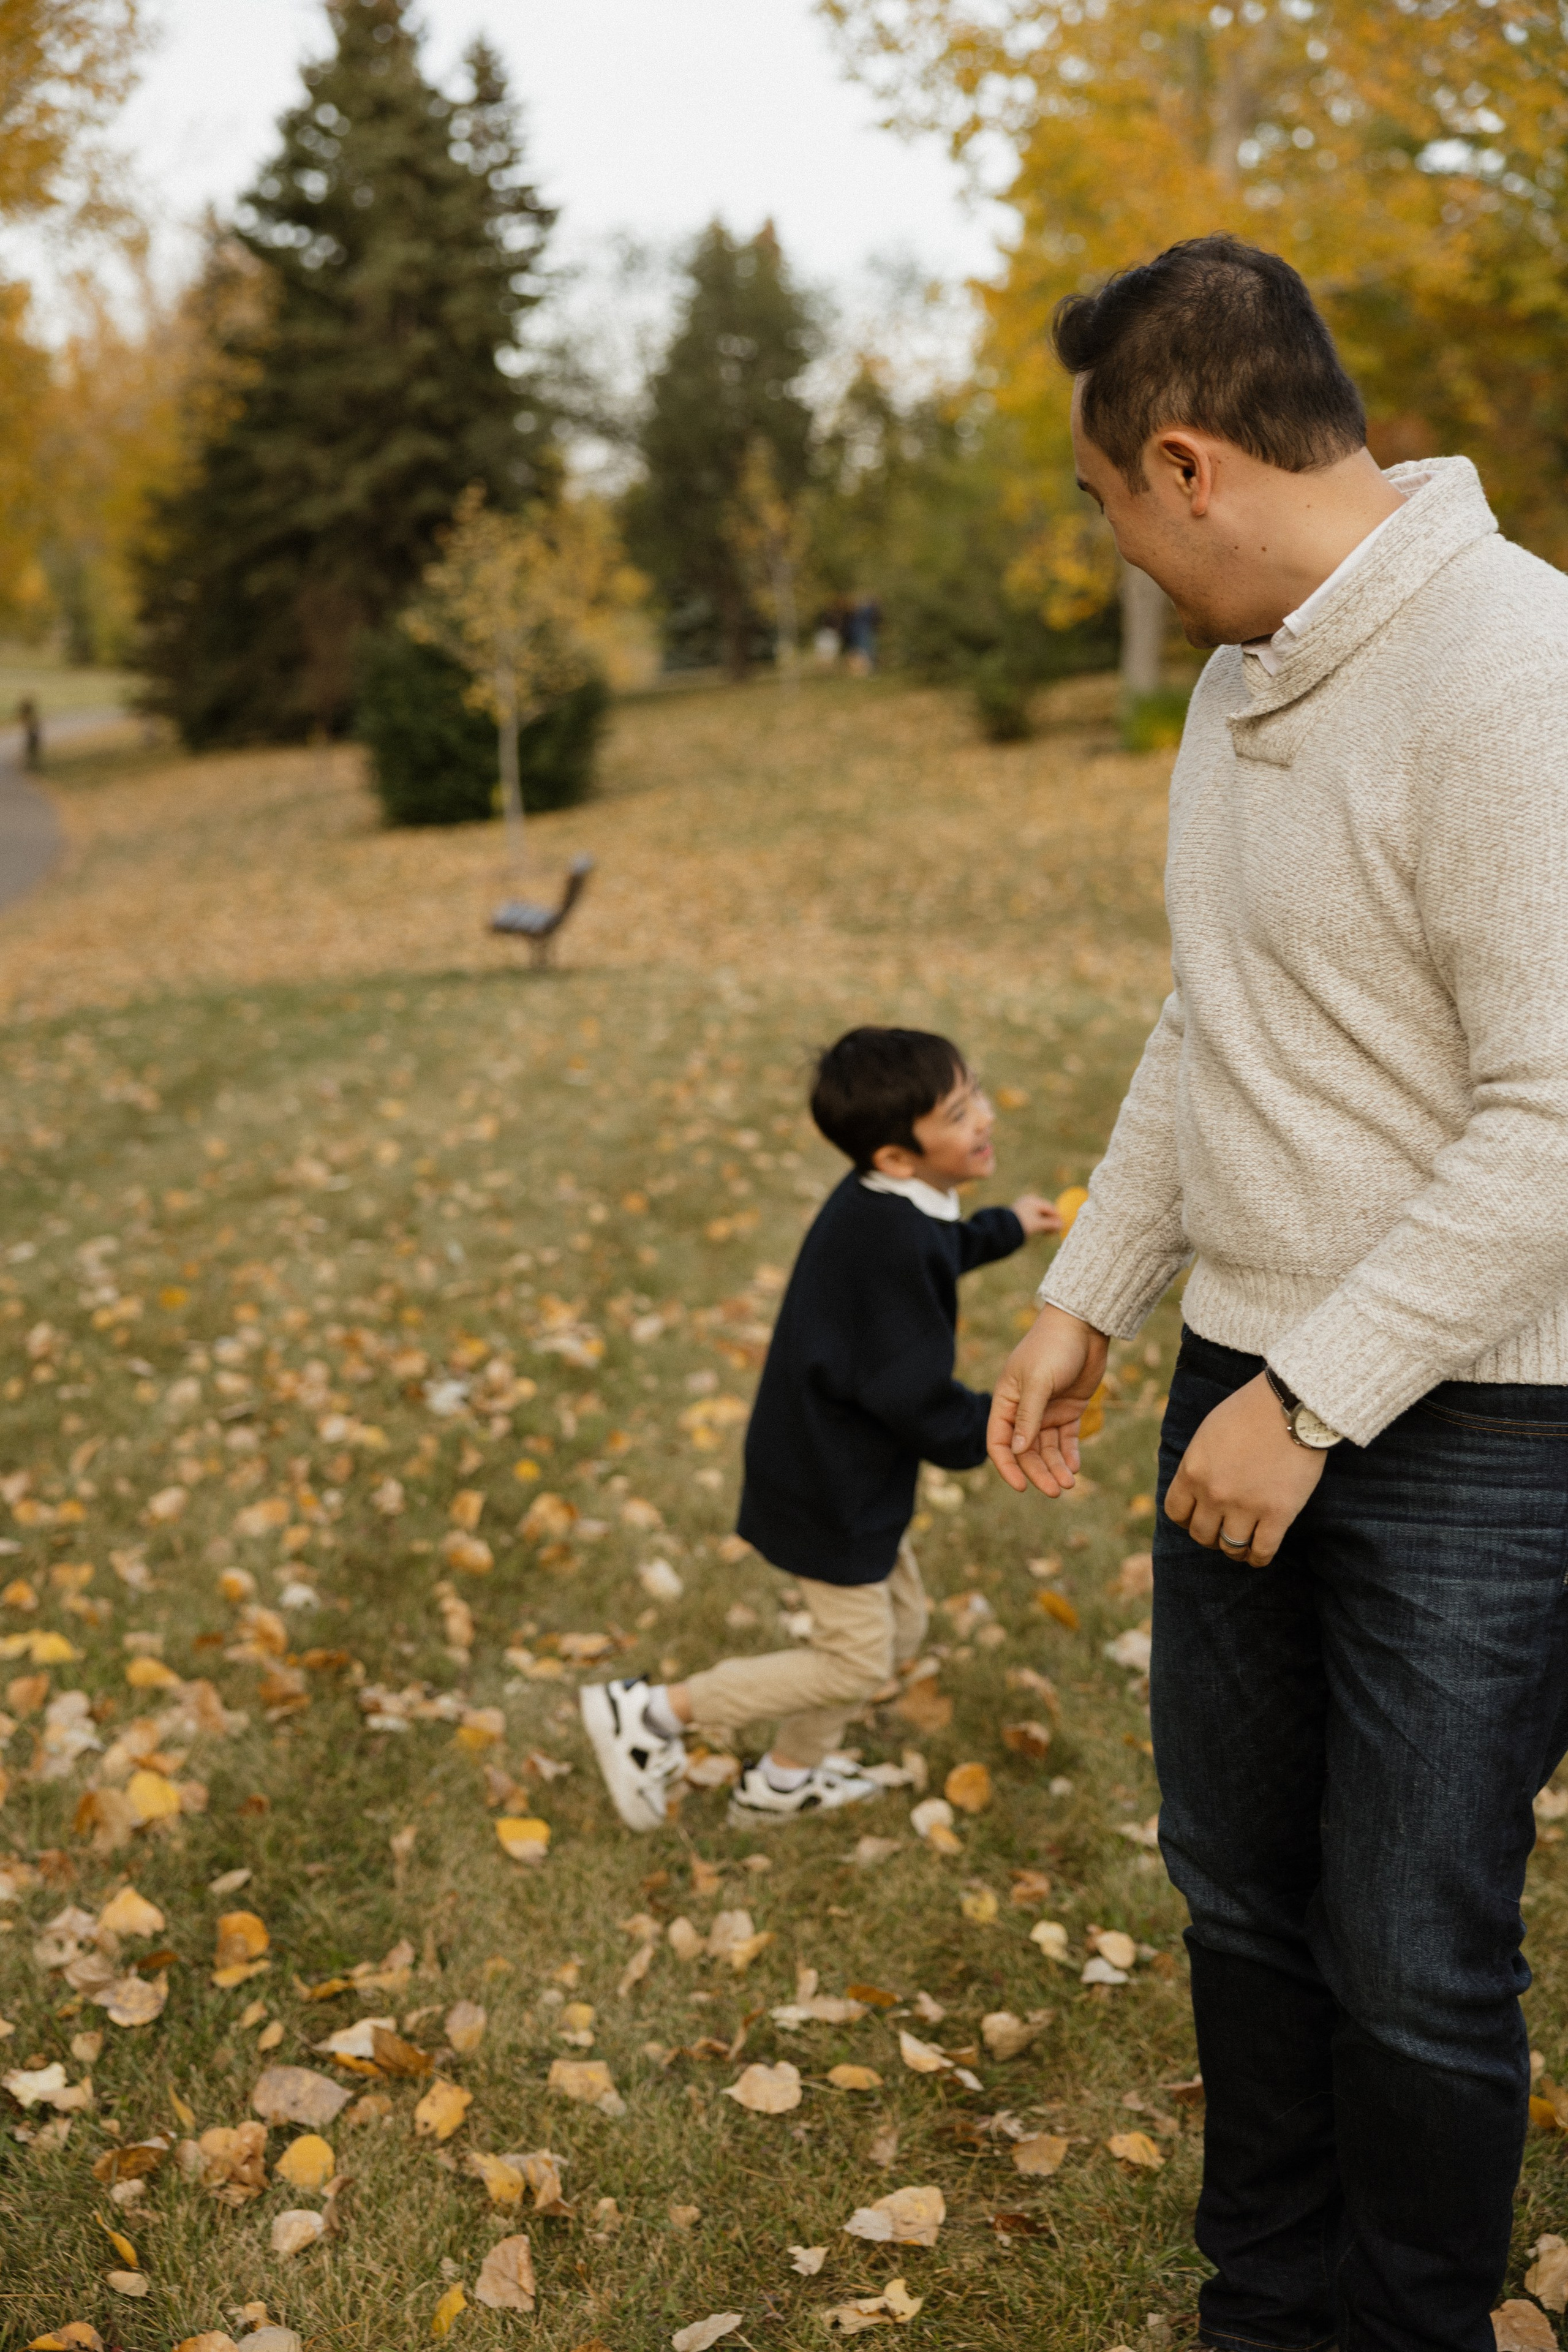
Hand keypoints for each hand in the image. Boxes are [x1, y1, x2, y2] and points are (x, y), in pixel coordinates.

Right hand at [987, 1304, 1107, 1497]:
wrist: (1084, 1326)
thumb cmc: (1053, 1348)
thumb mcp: (1038, 1382)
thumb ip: (1028, 1417)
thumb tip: (1016, 1450)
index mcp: (1006, 1401)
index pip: (999, 1442)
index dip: (1007, 1466)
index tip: (1021, 1487)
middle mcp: (1023, 1410)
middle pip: (1026, 1451)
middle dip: (1039, 1472)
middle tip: (1056, 1491)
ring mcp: (1047, 1411)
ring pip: (1046, 1449)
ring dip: (1056, 1467)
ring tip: (1069, 1484)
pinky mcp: (1069, 1409)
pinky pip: (1066, 1439)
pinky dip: (1069, 1454)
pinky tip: (1075, 1467)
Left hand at [1011, 1192, 1063, 1236]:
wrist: (1002, 1228)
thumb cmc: (1023, 1224)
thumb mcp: (1038, 1224)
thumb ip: (1051, 1224)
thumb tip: (1062, 1225)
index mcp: (1034, 1200)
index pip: (1050, 1208)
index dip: (1057, 1218)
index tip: (1062, 1227)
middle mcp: (1028, 1201)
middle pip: (1044, 1211)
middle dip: (1051, 1221)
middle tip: (1055, 1231)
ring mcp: (1023, 1207)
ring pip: (1038, 1215)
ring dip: (1044, 1223)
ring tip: (1047, 1233)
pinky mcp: (1018, 1214)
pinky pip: (1032, 1217)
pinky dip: (1037, 1223)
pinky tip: (1039, 1231)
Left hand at [1164, 1372, 1326, 1565]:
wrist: (1291, 1404)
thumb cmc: (1250, 1411)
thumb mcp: (1208, 1433)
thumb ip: (1198, 1463)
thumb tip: (1195, 1485)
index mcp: (1192, 1471)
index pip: (1176, 1512)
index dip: (1187, 1519)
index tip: (1198, 1518)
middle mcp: (1214, 1493)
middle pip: (1202, 1534)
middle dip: (1210, 1535)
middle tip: (1222, 1530)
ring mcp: (1245, 1506)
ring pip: (1230, 1547)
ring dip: (1234, 1550)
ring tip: (1240, 1547)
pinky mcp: (1278, 1514)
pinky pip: (1261, 1551)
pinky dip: (1257, 1558)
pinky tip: (1258, 1556)